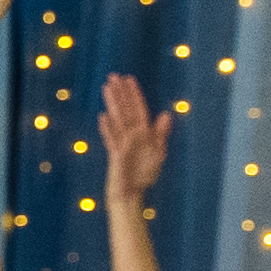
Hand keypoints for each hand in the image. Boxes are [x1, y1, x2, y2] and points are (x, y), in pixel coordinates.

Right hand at [97, 72, 169, 200]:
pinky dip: (108, 128)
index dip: (134, 94)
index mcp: (144, 133)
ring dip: (112, 103)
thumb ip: (161, 134)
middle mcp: (132, 135)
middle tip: (113, 75)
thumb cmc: (143, 176)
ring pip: (117, 119)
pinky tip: (103, 116)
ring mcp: (122, 144)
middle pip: (125, 109)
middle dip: (120, 92)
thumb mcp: (158, 154)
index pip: (138, 108)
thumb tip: (166, 114)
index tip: (128, 79)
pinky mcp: (115, 155)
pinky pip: (111, 139)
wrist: (131, 195)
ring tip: (106, 88)